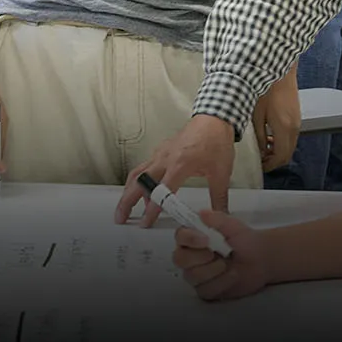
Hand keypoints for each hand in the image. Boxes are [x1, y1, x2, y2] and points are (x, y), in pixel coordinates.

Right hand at [114, 113, 235, 227]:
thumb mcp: (221, 173)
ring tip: (124, 207)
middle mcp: (165, 159)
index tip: (146, 222)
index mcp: (180, 165)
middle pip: (139, 182)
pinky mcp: (160, 151)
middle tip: (120, 217)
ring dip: (128, 191)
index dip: (152, 210)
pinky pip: (143, 167)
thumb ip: (219, 198)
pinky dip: (137, 181)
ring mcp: (160, 154)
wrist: (213, 119)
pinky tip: (141, 190)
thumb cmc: (216, 141)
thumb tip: (221, 215)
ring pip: (137, 174)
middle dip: (127, 202)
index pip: (161, 192)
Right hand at [172, 210, 268, 301]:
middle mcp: (191, 256)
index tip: (205, 239)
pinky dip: (221, 283)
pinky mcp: (206, 289)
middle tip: (215, 254)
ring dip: (213, 270)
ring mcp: (197, 274)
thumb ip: (218, 219)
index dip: (189, 239)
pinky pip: (205, 290)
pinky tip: (232, 276)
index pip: (180, 237)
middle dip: (199, 257)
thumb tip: (202, 213)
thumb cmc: (245, 241)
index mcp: (194, 237)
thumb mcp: (234, 226)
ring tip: (227, 264)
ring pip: (192, 276)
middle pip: (179, 259)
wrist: (261, 260)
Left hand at [251, 71, 300, 172]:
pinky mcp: (296, 115)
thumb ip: (260, 135)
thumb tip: (262, 149)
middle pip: (288, 154)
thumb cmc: (266, 88)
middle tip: (262, 161)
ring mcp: (297, 121)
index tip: (261, 166)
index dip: (270, 165)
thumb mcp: (257, 115)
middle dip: (275, 160)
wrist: (279, 71)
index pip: (280, 156)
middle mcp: (294, 127)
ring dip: (279, 151)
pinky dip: (282, 141)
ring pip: (290, 145)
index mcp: (284, 129)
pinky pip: (292, 136)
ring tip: (264, 149)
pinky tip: (271, 136)